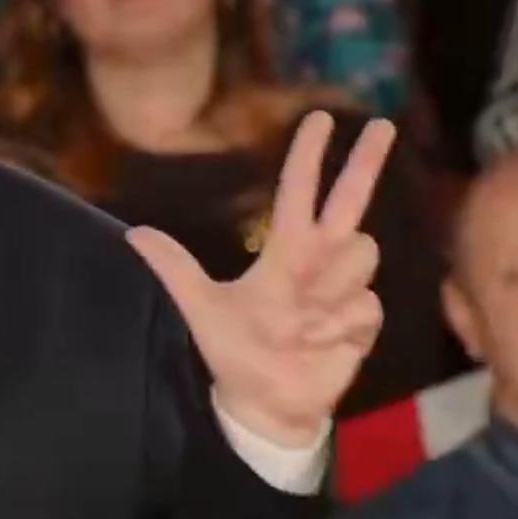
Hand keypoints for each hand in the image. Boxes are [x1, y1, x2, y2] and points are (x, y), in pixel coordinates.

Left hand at [127, 112, 392, 446]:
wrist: (264, 399)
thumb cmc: (236, 348)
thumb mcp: (199, 304)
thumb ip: (173, 266)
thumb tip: (134, 233)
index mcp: (285, 250)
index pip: (299, 191)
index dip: (309, 156)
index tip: (320, 118)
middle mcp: (320, 260)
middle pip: (351, 201)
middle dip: (366, 163)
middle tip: (383, 123)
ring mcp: (346, 288)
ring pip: (359, 254)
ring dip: (327, 289)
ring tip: (298, 323)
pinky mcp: (364, 319)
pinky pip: (362, 303)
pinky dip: (335, 323)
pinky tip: (318, 341)